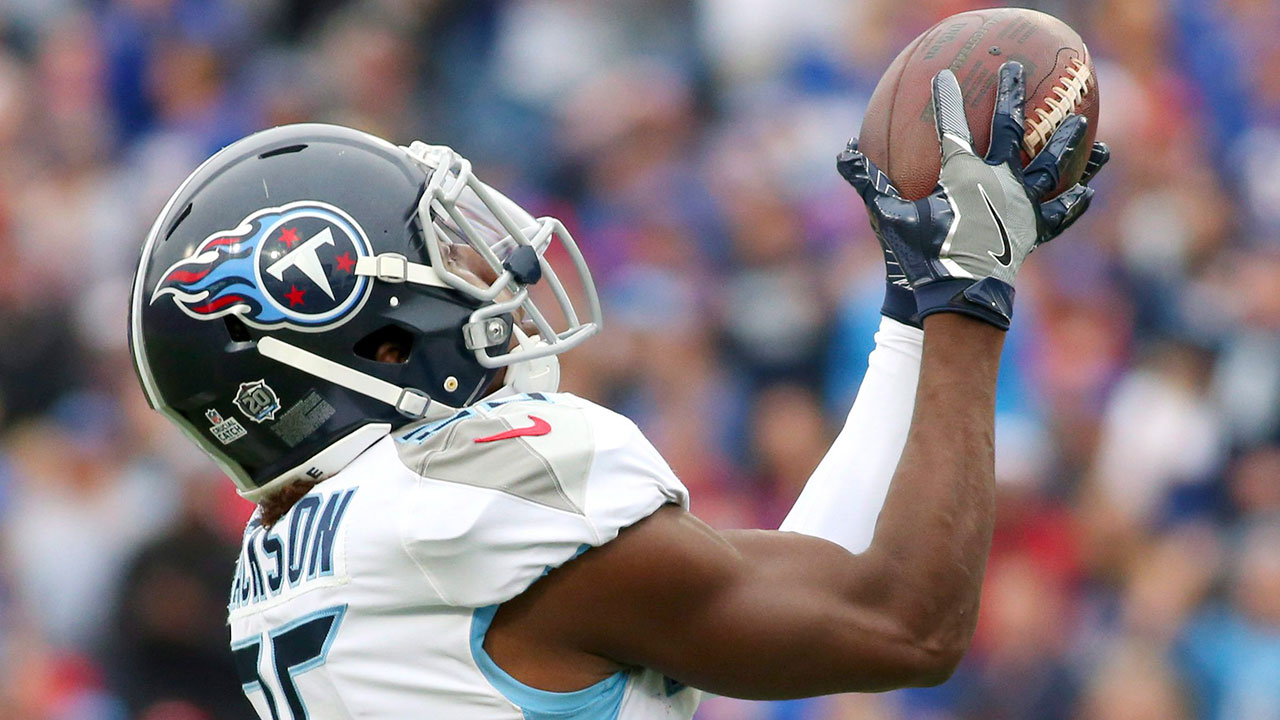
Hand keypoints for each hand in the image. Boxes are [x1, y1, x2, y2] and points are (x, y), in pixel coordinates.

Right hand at [838, 61, 1099, 329]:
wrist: (961, 297)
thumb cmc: (924, 256)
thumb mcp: (889, 219)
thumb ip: (868, 183)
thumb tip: (844, 153)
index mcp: (964, 174)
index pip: (952, 126)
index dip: (947, 99)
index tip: (946, 76)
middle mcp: (1000, 181)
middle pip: (1011, 128)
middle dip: (1013, 96)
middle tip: (1018, 72)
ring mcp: (1022, 206)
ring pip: (1050, 165)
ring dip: (1066, 142)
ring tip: (1081, 123)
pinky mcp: (1034, 232)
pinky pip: (1059, 213)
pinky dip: (1072, 202)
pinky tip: (1086, 192)